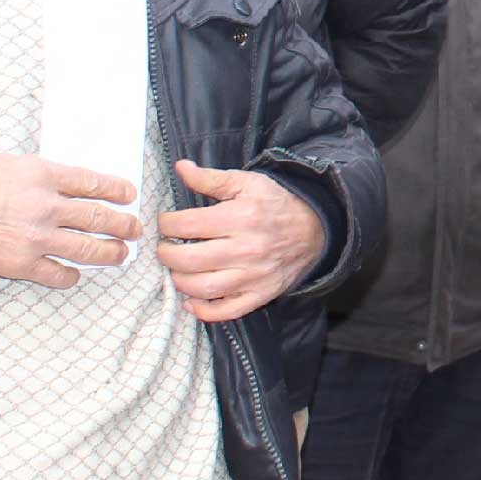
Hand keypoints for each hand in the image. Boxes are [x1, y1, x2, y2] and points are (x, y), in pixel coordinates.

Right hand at [0, 154, 140, 288]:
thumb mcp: (18, 165)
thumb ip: (50, 176)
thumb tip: (79, 185)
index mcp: (46, 177)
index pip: (93, 183)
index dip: (116, 190)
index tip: (128, 195)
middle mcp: (47, 208)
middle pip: (98, 218)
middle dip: (123, 225)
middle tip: (134, 228)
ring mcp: (37, 238)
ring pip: (87, 249)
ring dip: (110, 252)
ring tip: (121, 253)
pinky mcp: (24, 263)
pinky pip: (58, 274)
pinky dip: (71, 276)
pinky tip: (77, 274)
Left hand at [157, 160, 327, 321]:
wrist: (315, 229)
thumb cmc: (276, 204)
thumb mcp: (246, 183)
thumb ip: (210, 178)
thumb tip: (180, 168)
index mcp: (240, 217)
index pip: (186, 225)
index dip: (166, 224)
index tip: (166, 223)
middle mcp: (246, 249)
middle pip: (189, 260)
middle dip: (166, 254)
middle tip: (165, 248)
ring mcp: (253, 276)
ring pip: (203, 288)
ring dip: (179, 281)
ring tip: (178, 269)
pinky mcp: (260, 294)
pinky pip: (226, 311)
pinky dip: (203, 311)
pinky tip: (192, 300)